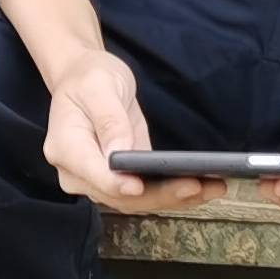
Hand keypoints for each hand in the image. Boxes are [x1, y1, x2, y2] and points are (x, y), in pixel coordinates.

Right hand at [34, 46, 213, 216]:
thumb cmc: (89, 79)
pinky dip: (173, 192)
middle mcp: (79, 174)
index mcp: (66, 149)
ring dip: (175, 198)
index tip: (141, 185)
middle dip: (161, 194)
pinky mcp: (120, 179)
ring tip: (213, 187)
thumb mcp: (99, 88)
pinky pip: (145, 192)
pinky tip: (203, 186)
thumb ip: (109, 121)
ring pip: (137, 200)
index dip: (118, 184)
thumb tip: (117, 155)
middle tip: (198, 186)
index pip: (94, 174)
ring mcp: (99, 181)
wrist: (86, 79)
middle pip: (121, 195)